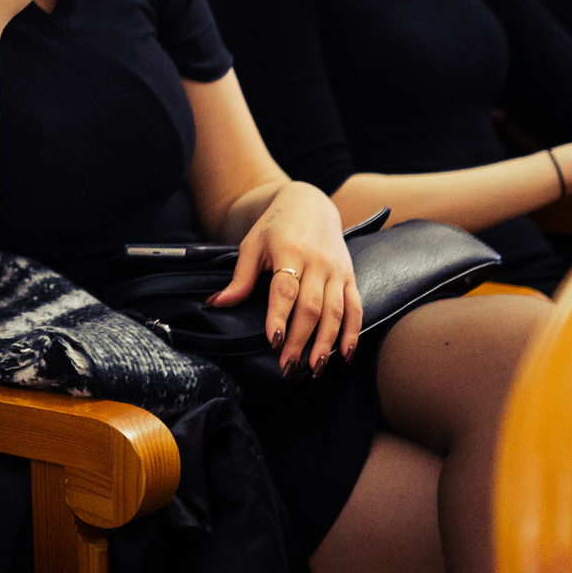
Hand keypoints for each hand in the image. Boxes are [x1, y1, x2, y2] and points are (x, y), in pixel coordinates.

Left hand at [211, 183, 361, 373]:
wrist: (310, 204)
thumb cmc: (275, 227)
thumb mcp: (252, 246)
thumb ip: (240, 278)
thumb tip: (216, 304)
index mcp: (290, 253)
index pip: (286, 290)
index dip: (280, 316)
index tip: (273, 341)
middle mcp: (317, 263)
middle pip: (312, 307)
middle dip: (300, 340)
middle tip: (289, 367)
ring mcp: (337, 271)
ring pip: (335, 312)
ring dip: (326, 343)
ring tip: (315, 369)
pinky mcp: (350, 277)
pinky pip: (355, 308)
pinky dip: (352, 332)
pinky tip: (344, 354)